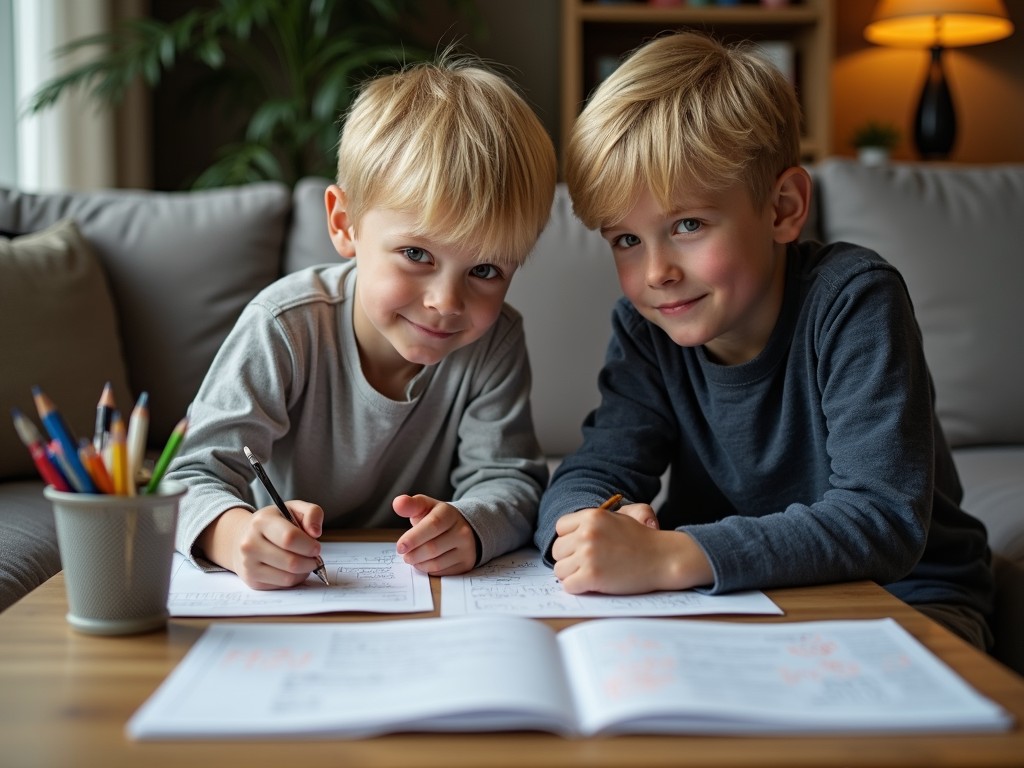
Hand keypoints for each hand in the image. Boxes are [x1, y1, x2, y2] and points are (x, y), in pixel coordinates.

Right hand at [198, 502, 324, 589]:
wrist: (243, 538)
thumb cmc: (274, 523)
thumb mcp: (293, 509)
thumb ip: (312, 513)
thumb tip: (316, 532)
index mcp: (261, 522)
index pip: (290, 538)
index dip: (309, 545)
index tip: (316, 547)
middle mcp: (250, 544)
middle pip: (291, 562)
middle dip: (310, 562)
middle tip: (314, 557)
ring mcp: (249, 564)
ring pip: (288, 577)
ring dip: (305, 572)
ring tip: (306, 562)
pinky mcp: (252, 580)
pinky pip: (283, 585)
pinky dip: (295, 579)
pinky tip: (294, 569)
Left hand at [393, 494, 477, 574]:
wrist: (460, 528)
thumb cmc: (436, 518)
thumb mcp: (424, 507)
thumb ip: (410, 505)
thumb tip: (397, 503)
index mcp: (449, 513)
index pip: (432, 525)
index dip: (414, 538)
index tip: (400, 547)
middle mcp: (462, 530)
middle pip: (433, 548)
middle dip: (413, 554)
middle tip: (404, 554)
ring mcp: (466, 548)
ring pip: (436, 563)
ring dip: (419, 563)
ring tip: (413, 557)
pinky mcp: (466, 563)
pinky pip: (442, 572)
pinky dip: (428, 570)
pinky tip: (424, 562)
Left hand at [551, 503, 711, 594]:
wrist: (664, 558)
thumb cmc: (643, 539)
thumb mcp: (620, 516)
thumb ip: (594, 520)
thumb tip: (571, 534)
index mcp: (592, 515)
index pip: (560, 528)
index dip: (570, 539)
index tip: (583, 547)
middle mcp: (586, 533)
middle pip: (557, 550)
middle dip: (570, 559)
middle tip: (589, 564)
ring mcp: (588, 555)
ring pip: (560, 570)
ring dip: (573, 575)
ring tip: (592, 574)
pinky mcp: (592, 576)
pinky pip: (568, 585)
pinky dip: (578, 588)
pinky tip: (593, 584)